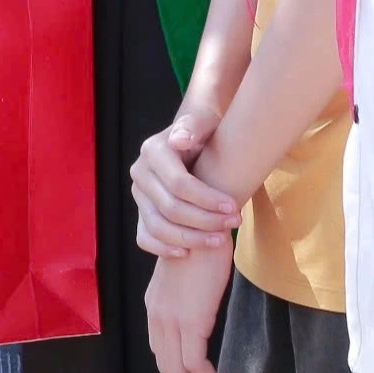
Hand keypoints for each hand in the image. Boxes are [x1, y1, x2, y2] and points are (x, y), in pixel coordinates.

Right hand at [133, 107, 239, 256]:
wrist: (195, 140)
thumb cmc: (206, 131)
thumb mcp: (204, 120)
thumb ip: (194, 125)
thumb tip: (180, 140)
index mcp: (152, 151)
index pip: (178, 184)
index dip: (207, 199)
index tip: (234, 206)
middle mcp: (140, 173)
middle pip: (169, 208)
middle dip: (205, 220)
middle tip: (235, 223)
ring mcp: (138, 195)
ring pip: (158, 226)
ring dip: (190, 238)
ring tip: (220, 240)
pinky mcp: (140, 212)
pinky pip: (144, 237)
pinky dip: (163, 248)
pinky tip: (188, 253)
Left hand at [147, 244, 233, 372]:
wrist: (206, 221)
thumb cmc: (205, 243)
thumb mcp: (190, 276)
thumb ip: (189, 297)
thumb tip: (202, 312)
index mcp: (155, 304)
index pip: (159, 348)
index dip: (177, 369)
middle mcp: (156, 313)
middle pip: (165, 364)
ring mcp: (171, 318)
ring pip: (177, 369)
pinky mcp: (191, 319)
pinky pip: (195, 363)